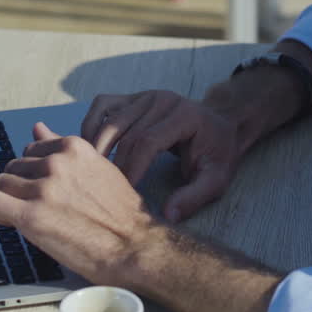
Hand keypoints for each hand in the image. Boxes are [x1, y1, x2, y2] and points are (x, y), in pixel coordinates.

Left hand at [0, 123, 156, 285]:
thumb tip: (37, 127)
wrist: (134, 245)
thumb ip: (62, 148)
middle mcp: (57, 163)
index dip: (33, 172)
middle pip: (13, 166)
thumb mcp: (96, 168)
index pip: (31, 150)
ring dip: (8, 200)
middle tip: (35, 207)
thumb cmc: (121, 212)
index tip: (41, 188)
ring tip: (25, 216)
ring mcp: (43, 189)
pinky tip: (7, 221)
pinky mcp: (31, 216)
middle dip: (19, 186)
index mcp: (74, 147)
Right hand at [83, 91, 242, 221]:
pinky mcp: (133, 97)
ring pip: (109, 121)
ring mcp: (145, 96)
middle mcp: (162, 100)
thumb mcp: (216, 179)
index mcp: (184, 115)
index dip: (132, 168)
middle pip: (126, 133)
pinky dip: (91, 125)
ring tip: (94, 175)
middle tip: (107, 191)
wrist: (220, 125)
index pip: (148, 141)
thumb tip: (168, 216)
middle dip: (114, 165)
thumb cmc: (217, 153)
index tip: (124, 194)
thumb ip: (194, 197)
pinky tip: (92, 150)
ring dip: (97, 148)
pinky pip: (102, 106)